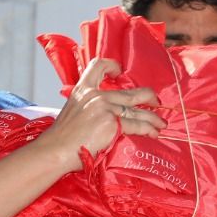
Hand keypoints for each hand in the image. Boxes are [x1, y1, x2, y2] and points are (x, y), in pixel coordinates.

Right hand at [43, 57, 163, 168]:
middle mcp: (95, 96)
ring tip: (161, 124)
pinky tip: (153, 132)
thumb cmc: (60, 139)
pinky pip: (136, 125)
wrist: (55, 151)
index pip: (97, 65)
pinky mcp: (112, 123)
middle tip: (156, 102)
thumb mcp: (71, 113)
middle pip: (130, 92)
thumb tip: (102, 117)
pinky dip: (148, 129)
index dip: (111, 65)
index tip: (120, 70)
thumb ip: (86, 108)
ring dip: (152, 118)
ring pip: (137, 110)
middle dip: (147, 97)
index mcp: (82, 91)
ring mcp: (105, 108)